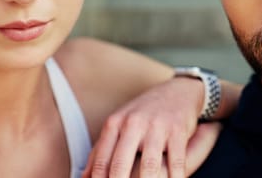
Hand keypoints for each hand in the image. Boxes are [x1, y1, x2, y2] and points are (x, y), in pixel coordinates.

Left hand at [83, 77, 204, 177]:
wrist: (177, 91)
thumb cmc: (143, 114)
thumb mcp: (119, 124)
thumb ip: (101, 150)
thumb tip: (84, 176)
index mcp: (114, 123)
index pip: (101, 161)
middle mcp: (133, 123)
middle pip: (120, 164)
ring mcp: (156, 126)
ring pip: (149, 165)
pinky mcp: (177, 130)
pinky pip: (176, 161)